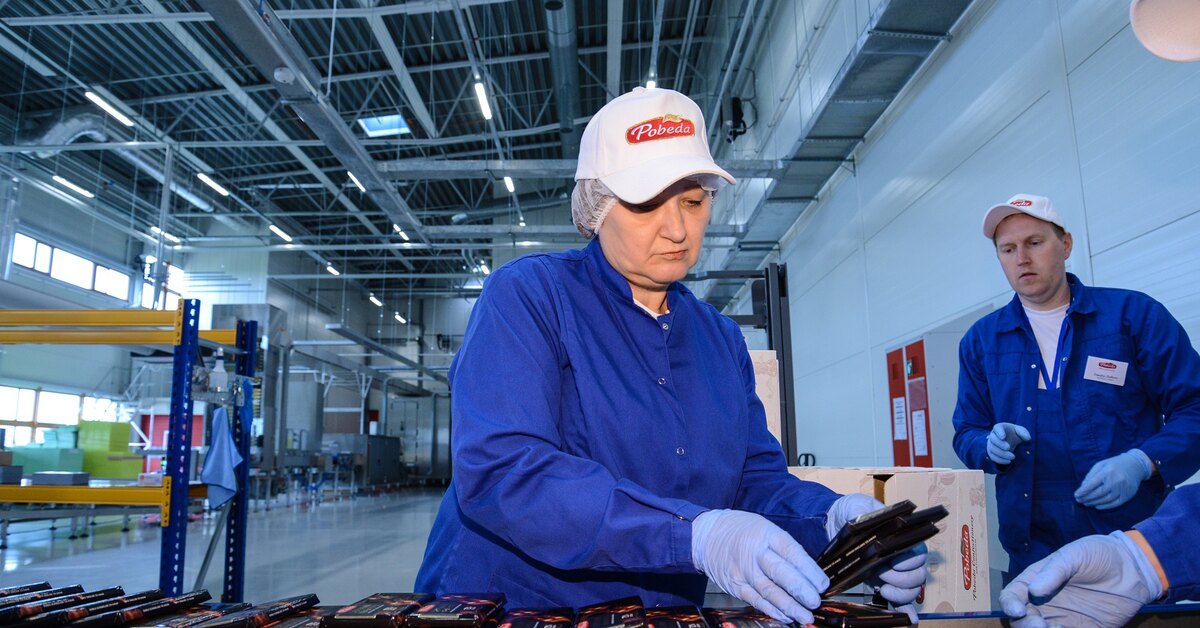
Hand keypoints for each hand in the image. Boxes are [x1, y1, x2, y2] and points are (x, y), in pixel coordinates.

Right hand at [692, 510, 827, 623]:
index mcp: (766, 533)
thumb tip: (808, 572)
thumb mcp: (763, 527)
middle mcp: (754, 552)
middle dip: (801, 590)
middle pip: (781, 573)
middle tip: (815, 601)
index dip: (809, 570)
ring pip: (769, 591)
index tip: (823, 583)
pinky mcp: (735, 584)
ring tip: (805, 615)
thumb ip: (783, 548)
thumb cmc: (740, 531)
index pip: (792, 552)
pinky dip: (771, 610)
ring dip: (789, 606)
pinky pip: (756, 600)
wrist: (705, 535)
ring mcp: (743, 570)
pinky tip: (785, 616)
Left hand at [824, 494, 928, 620]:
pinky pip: (903, 601)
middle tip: (882, 574)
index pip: (919, 554)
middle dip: (902, 579)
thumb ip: (864, 512)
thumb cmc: (852, 513)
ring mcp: (897, 573)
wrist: (837, 523)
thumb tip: (867, 518)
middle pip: (919, 576)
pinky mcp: (887, 585)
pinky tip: (909, 619)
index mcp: (903, 538)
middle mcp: (905, 558)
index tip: (891, 561)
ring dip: (901, 594)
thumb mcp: (858, 508)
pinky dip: (907, 611)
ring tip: (882, 588)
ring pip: (913, 590)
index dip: (908, 561)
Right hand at [986, 423, 1029, 464]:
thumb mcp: (1021, 431)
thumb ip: (1024, 432)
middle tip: (1008, 447)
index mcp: (999, 428)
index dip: (999, 432)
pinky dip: (1000, 460)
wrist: (1011, 441)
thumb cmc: (1015, 434)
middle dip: (1000, 444)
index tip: (1003, 437)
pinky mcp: (991, 453)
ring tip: (1012, 457)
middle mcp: (993, 435)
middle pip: (993, 439)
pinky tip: (1009, 461)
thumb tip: (1027, 438)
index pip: (997, 428)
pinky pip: (993, 457)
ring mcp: (991, 444)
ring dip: (1001, 454)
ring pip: (992, 449)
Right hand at [999, 532, 1159, 627]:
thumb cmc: (1099, 555)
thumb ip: (1055, 571)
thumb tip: (1033, 591)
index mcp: (1035, 581)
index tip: (1018, 611)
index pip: (1012, 596)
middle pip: (1022, 621)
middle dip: (1026, 626)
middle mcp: (1044, 604)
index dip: (1010, 605)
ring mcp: (1062, 619)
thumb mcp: (1075, 555)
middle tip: (1040, 626)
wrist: (1135, 569)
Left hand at [1075, 450, 1152, 509]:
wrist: (1136, 466)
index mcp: (1107, 471)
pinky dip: (1105, 506)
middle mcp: (1116, 480)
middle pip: (1099, 493)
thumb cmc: (1114, 464)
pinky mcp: (1128, 495)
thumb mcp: (1101, 464)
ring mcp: (1123, 488)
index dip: (1083, 491)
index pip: (1093, 484)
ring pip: (1106, 499)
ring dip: (1094, 503)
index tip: (1076, 495)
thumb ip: (1091, 475)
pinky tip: (1097, 506)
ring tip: (1086, 503)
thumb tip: (1083, 487)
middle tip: (1079, 500)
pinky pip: (1115, 503)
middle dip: (1087, 498)